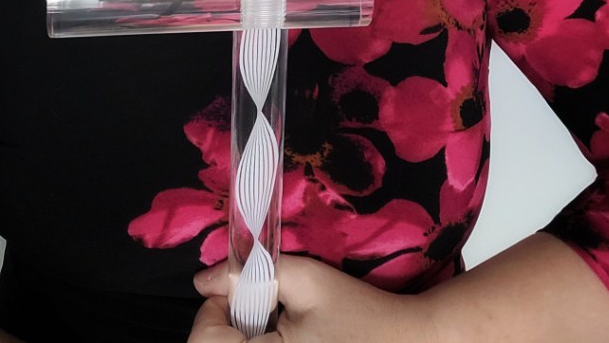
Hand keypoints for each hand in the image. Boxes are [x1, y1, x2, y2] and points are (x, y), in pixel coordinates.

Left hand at [189, 255, 438, 342]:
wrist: (405, 342)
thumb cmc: (357, 311)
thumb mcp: (307, 279)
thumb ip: (253, 273)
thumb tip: (203, 280)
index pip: (205, 337)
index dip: (215, 306)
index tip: (242, 289)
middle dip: (226, 325)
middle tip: (257, 306)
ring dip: (241, 338)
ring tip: (273, 326)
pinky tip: (284, 340)